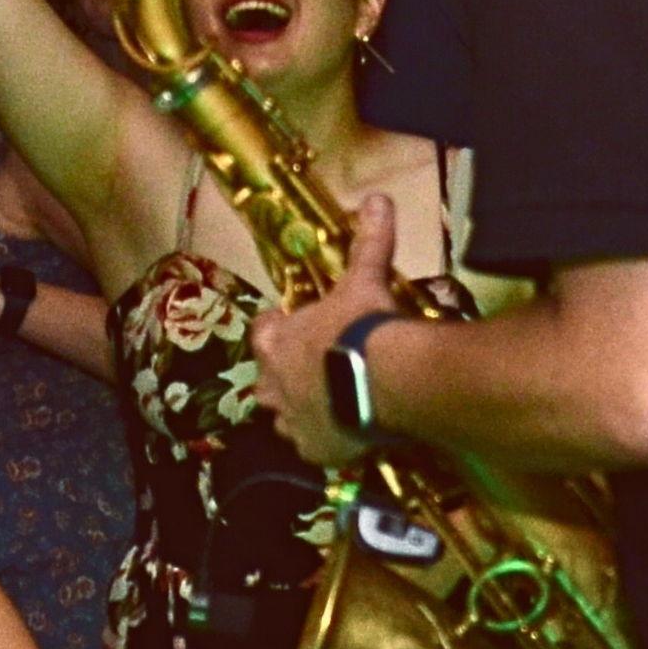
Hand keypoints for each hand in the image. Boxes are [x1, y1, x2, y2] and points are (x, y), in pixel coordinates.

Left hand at [248, 194, 402, 467]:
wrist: (384, 380)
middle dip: (281, 375)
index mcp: (277, 342)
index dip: (275, 327)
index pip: (262, 331)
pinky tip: (341, 436)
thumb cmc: (363, 326)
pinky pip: (311, 448)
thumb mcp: (365, 279)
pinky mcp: (315, 450)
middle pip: (264, 380)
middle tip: (307, 369)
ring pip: (282, 417)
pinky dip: (322, 442)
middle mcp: (274, 383)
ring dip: (296, 410)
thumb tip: (379, 198)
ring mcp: (292, 420)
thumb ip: (368, 242)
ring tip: (323, 405)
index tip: (287, 323)